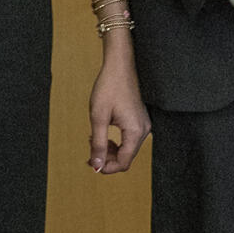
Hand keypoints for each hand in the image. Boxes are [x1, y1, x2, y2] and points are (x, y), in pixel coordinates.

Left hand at [88, 45, 151, 173]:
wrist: (120, 65)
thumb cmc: (109, 87)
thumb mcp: (98, 117)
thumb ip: (98, 144)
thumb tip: (96, 166)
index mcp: (135, 132)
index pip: (123, 163)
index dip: (106, 167)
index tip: (90, 161)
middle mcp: (144, 130)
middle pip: (126, 158)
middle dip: (107, 158)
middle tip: (89, 150)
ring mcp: (143, 124)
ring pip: (127, 149)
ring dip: (110, 149)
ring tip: (94, 139)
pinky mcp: (140, 119)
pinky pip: (129, 139)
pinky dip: (116, 140)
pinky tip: (103, 133)